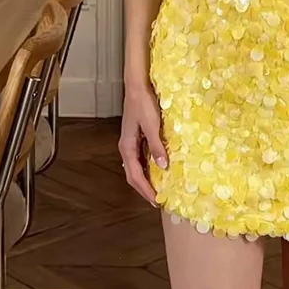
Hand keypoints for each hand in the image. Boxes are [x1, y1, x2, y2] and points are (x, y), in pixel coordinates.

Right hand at [118, 81, 168, 205]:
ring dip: (145, 179)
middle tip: (157, 200)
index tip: (156, 201)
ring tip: (158, 188)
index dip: (145, 190)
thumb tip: (162, 167)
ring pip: (136, 167)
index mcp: (127, 147)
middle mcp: (126, 147)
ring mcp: (130, 142)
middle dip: (144, 189)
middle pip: (133, 174)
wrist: (137, 86)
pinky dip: (147, 167)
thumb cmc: (144, 104)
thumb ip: (157, 146)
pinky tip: (156, 169)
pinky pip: (140, 158)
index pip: (134, 176)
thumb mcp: (152, 126)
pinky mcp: (136, 136)